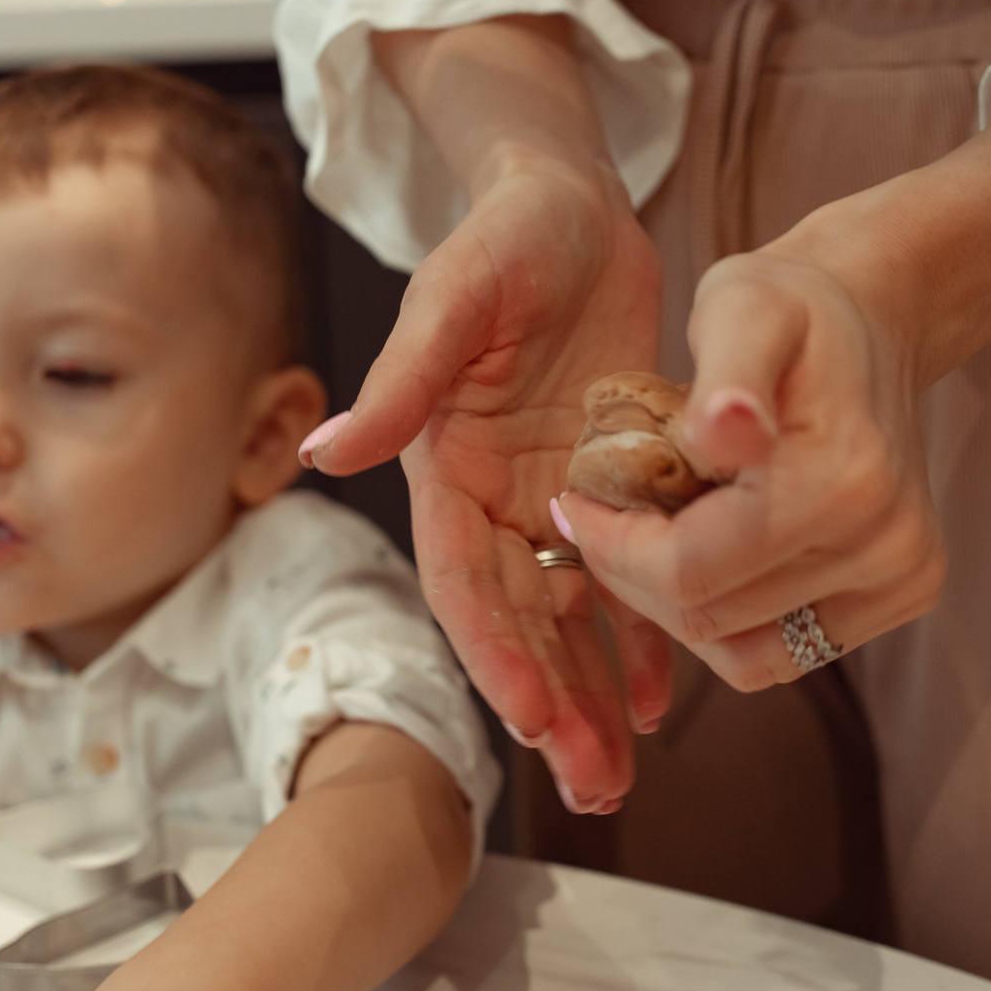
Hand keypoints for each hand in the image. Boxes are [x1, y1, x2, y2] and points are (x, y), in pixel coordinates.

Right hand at [311, 16, 673, 812]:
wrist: (570, 203)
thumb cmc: (506, 236)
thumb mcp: (455, 295)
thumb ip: (404, 380)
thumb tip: (326, 450)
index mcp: (442, 465)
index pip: (464, 580)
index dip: (497, 653)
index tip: (533, 720)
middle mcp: (491, 497)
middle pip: (519, 622)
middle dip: (552, 707)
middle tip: (593, 787)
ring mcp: (549, 499)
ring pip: (570, 619)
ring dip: (593, 697)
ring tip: (621, 776)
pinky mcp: (607, 487)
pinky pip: (624, 579)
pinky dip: (641, 639)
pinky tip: (664, 699)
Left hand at [556, 230, 944, 690]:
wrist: (868, 322)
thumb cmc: (789, 308)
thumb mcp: (742, 306)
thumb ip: (730, 369)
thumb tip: (726, 431)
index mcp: (844, 480)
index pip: (689, 570)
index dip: (612, 548)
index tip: (575, 501)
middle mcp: (889, 546)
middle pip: (710, 620)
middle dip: (634, 576)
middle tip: (604, 517)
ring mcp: (902, 581)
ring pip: (742, 656)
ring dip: (676, 608)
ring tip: (654, 535)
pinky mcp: (902, 598)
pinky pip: (782, 652)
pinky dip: (727, 621)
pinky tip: (706, 554)